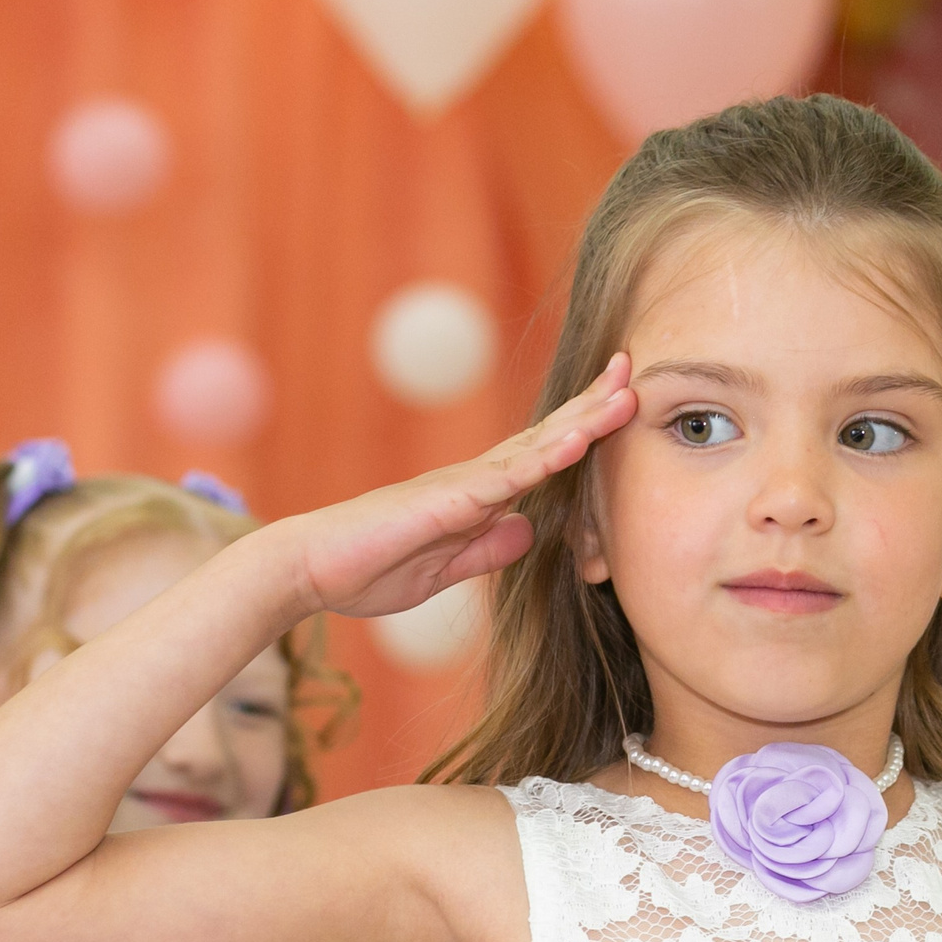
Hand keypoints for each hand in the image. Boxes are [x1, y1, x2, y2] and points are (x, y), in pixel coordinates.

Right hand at [288, 355, 638, 619]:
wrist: (308, 569)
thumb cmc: (368, 568)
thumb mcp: (446, 570)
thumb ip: (487, 550)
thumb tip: (529, 531)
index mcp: (476, 497)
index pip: (540, 458)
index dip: (581, 431)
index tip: (619, 406)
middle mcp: (473, 481)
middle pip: (544, 438)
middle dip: (591, 406)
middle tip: (633, 370)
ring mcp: (460, 486)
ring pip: (533, 448)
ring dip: (581, 421)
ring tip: (623, 393)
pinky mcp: (444, 502)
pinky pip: (503, 479)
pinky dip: (542, 460)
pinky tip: (575, 443)